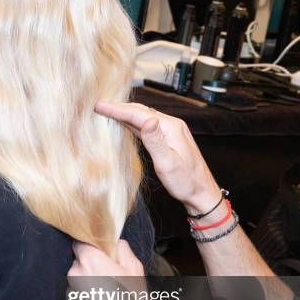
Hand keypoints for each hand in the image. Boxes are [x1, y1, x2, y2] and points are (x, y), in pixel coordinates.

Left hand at [68, 240, 148, 299]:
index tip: (103, 252)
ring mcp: (70, 291)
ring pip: (78, 278)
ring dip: (89, 281)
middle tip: (111, 274)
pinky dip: (87, 296)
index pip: (80, 242)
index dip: (92, 246)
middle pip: (80, 260)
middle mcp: (74, 273)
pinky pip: (78, 294)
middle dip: (92, 264)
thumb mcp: (135, 269)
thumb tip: (116, 243)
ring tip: (108, 293)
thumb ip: (123, 249)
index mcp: (89, 260)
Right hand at [95, 101, 219, 215]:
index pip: (138, 114)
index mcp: (171, 128)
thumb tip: (147, 119)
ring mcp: (171, 131)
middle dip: (119, 108)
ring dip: (125, 113)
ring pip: (143, 116)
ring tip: (107, 111)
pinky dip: (133, 122)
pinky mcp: (169, 138)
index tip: (99, 106)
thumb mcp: (167, 164)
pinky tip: (125, 123)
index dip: (117, 110)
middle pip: (141, 111)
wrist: (202, 193)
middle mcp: (172, 125)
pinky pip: (148, 126)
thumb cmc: (186, 182)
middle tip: (98, 106)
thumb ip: (155, 141)